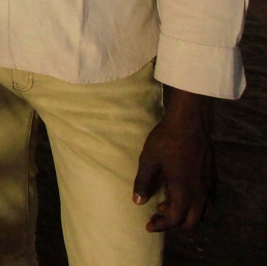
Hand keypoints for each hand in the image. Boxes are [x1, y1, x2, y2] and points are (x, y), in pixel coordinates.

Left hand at [132, 88, 213, 231]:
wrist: (190, 122)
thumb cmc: (167, 140)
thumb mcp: (148, 161)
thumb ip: (143, 183)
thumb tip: (138, 201)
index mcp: (184, 191)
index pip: (176, 220)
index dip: (161, 226)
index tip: (148, 225)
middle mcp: (200, 193)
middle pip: (191, 222)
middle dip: (173, 224)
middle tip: (157, 216)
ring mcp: (208, 186)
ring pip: (201, 213)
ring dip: (185, 215)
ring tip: (166, 204)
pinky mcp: (212, 177)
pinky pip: (208, 201)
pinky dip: (195, 206)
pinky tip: (181, 195)